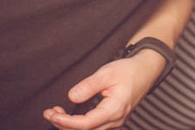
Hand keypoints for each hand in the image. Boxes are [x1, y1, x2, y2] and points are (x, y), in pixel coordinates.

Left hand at [42, 51, 164, 128]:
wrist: (146, 71)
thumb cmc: (128, 70)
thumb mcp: (107, 73)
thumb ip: (89, 86)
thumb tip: (71, 97)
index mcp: (114, 109)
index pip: (85, 124)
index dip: (66, 121)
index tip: (52, 113)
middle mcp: (115, 120)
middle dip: (63, 124)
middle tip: (48, 112)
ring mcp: (115, 122)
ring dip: (70, 125)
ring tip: (55, 113)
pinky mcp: (112, 119)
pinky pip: (93, 127)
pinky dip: (78, 124)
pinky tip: (68, 116)